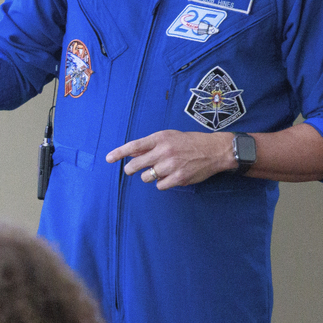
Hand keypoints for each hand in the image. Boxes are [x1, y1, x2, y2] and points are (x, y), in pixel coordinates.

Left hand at [105, 130, 236, 188]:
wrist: (214, 150)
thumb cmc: (190, 142)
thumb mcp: (169, 137)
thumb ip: (150, 144)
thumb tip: (131, 153)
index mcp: (161, 138)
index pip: (134, 146)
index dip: (119, 153)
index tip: (108, 158)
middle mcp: (164, 151)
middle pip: (136, 165)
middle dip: (130, 169)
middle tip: (132, 170)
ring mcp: (171, 166)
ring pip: (146, 177)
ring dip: (149, 176)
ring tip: (160, 171)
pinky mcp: (178, 178)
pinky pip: (159, 185)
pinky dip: (161, 183)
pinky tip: (170, 177)